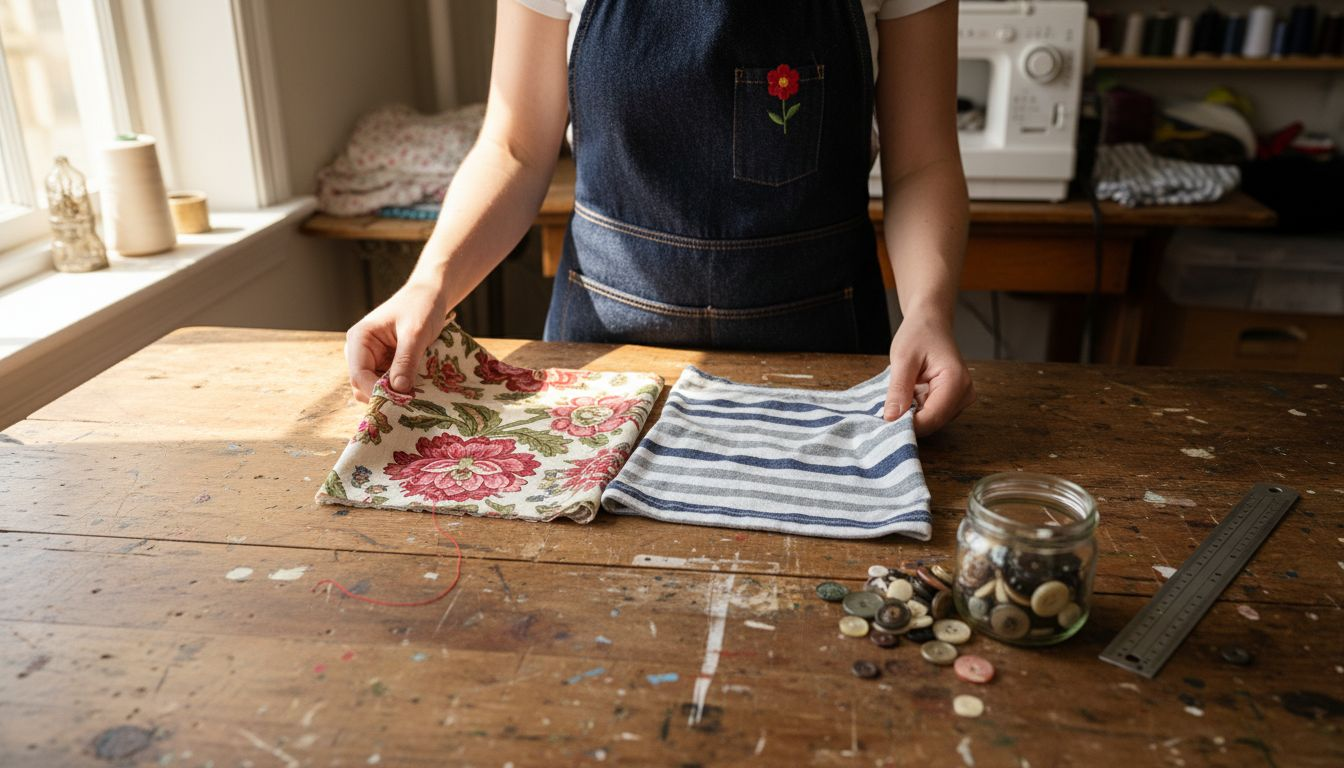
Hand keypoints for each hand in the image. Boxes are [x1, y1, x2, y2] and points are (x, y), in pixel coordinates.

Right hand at [345, 279, 451, 402]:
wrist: (431, 295)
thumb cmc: (421, 306)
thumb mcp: (415, 332)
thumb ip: (405, 360)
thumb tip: (397, 390)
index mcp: (359, 339)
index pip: (358, 375)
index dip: (376, 392)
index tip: (400, 401)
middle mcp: (360, 352)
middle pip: (362, 386)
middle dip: (384, 396)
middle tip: (411, 402)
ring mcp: (372, 360)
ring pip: (375, 389)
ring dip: (394, 395)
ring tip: (417, 396)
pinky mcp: (386, 365)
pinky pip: (388, 385)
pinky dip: (400, 390)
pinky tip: (417, 391)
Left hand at [883, 313, 974, 435]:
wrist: (930, 322)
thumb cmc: (919, 334)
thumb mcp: (903, 359)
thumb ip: (899, 389)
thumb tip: (891, 418)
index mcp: (956, 382)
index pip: (932, 418)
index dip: (908, 425)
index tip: (885, 422)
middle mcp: (964, 393)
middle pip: (933, 422)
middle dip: (909, 421)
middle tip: (886, 410)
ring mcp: (961, 398)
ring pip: (932, 421)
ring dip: (912, 415)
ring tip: (898, 398)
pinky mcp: (953, 400)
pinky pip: (932, 413)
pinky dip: (916, 410)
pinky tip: (907, 397)